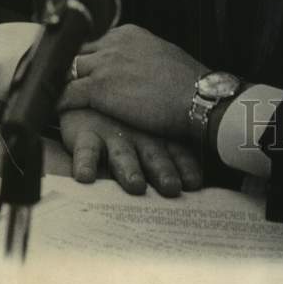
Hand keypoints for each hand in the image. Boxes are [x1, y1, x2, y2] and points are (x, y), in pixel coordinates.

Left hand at [57, 24, 207, 138]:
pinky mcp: (98, 87)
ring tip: (53, 98)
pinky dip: (58, 104)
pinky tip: (56, 111)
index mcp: (130, 33)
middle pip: (76, 53)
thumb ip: (140, 56)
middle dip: (67, 70)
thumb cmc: (187, 83)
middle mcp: (114, 43)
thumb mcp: (162, 56)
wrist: (198, 97)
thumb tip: (132, 67)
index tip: (79, 72)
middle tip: (60, 86)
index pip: (94, 42)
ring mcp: (105, 63)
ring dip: (59, 86)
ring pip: (66, 71)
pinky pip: (66, 95)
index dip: (85, 60)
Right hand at [59, 107, 201, 197]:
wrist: (91, 95)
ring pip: (122, 155)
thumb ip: (172, 151)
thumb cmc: (126, 119)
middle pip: (153, 155)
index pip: (177, 151)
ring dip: (130, 170)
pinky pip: (86, 151)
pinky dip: (85, 163)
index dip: (186, 166)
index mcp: (157, 134)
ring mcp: (112, 135)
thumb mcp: (152, 130)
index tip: (194, 183)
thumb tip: (197, 180)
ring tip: (136, 186)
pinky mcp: (86, 135)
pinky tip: (85, 177)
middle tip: (172, 188)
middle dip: (163, 171)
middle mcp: (138, 135)